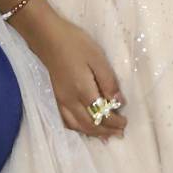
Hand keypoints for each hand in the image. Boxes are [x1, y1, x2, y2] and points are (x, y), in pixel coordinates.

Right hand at [17, 4, 126, 140]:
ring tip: (105, 136)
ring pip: (77, 126)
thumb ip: (109, 81)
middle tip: (120, 132)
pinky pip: (66, 121)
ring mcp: (61, 101)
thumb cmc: (75, 43)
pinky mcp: (56, 97)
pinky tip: (84, 128)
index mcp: (83, 91)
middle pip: (90, 124)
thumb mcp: (97, 58)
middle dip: (106, 131)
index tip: (126, 122)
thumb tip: (119, 102)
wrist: (47, 37)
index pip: (102, 114)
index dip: (114, 122)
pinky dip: (78, 129)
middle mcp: (70, 101)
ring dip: (93, 133)